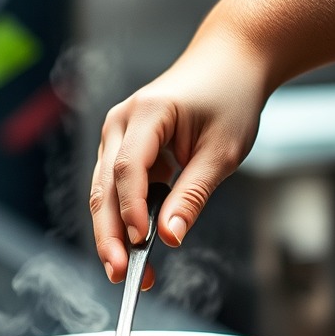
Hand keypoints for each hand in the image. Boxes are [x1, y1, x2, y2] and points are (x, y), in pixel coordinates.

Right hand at [89, 32, 267, 283]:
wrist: (230, 61)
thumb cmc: (230, 98)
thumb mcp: (222, 152)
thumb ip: (193, 195)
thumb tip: (170, 237)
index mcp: (147, 113)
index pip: (128, 168)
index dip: (132, 209)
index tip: (141, 243)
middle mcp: (121, 121)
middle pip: (104, 185)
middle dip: (109, 233)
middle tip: (120, 274)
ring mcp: (118, 132)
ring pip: (104, 190)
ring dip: (113, 231)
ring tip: (128, 270)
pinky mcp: (124, 145)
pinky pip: (116, 186)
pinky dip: (125, 216)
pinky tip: (138, 244)